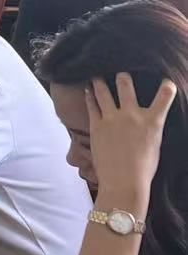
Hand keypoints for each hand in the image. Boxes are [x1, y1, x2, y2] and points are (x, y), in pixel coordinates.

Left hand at [86, 73, 176, 211]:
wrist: (124, 181)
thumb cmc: (143, 168)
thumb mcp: (155, 145)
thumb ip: (150, 129)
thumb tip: (147, 123)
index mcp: (153, 121)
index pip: (165, 96)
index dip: (167, 86)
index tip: (166, 81)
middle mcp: (132, 115)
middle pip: (126, 86)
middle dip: (123, 77)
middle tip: (120, 73)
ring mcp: (112, 118)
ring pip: (103, 92)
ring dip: (99, 82)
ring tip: (96, 76)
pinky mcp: (96, 125)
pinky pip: (92, 105)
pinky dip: (89, 97)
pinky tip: (87, 91)